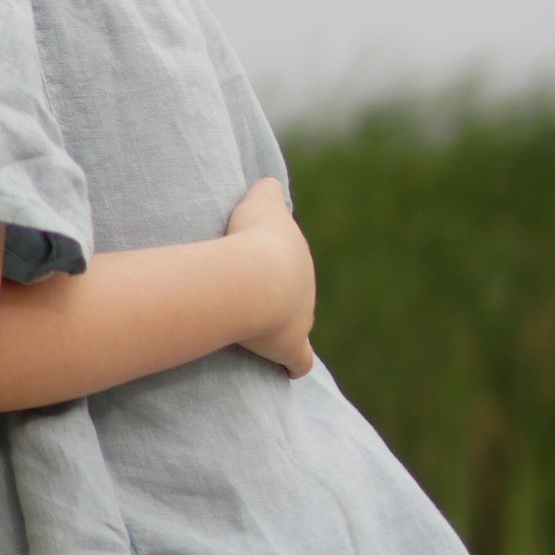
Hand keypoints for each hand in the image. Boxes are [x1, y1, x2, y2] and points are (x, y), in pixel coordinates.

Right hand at [227, 176, 315, 377]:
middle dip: (277, 300)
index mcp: (298, 259)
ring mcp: (301, 321)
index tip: (265, 277)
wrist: (255, 277)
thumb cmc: (253, 238)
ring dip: (278, 329)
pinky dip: (293, 365)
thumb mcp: (261, 200)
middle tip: (247, 301)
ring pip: (295, 327)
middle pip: (296, 298)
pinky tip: (285, 370)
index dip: (281, 273)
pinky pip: (298, 361)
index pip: (294, 267)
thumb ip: (267, 191)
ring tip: (253, 331)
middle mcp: (306, 290)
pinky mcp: (290, 346)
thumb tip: (268, 184)